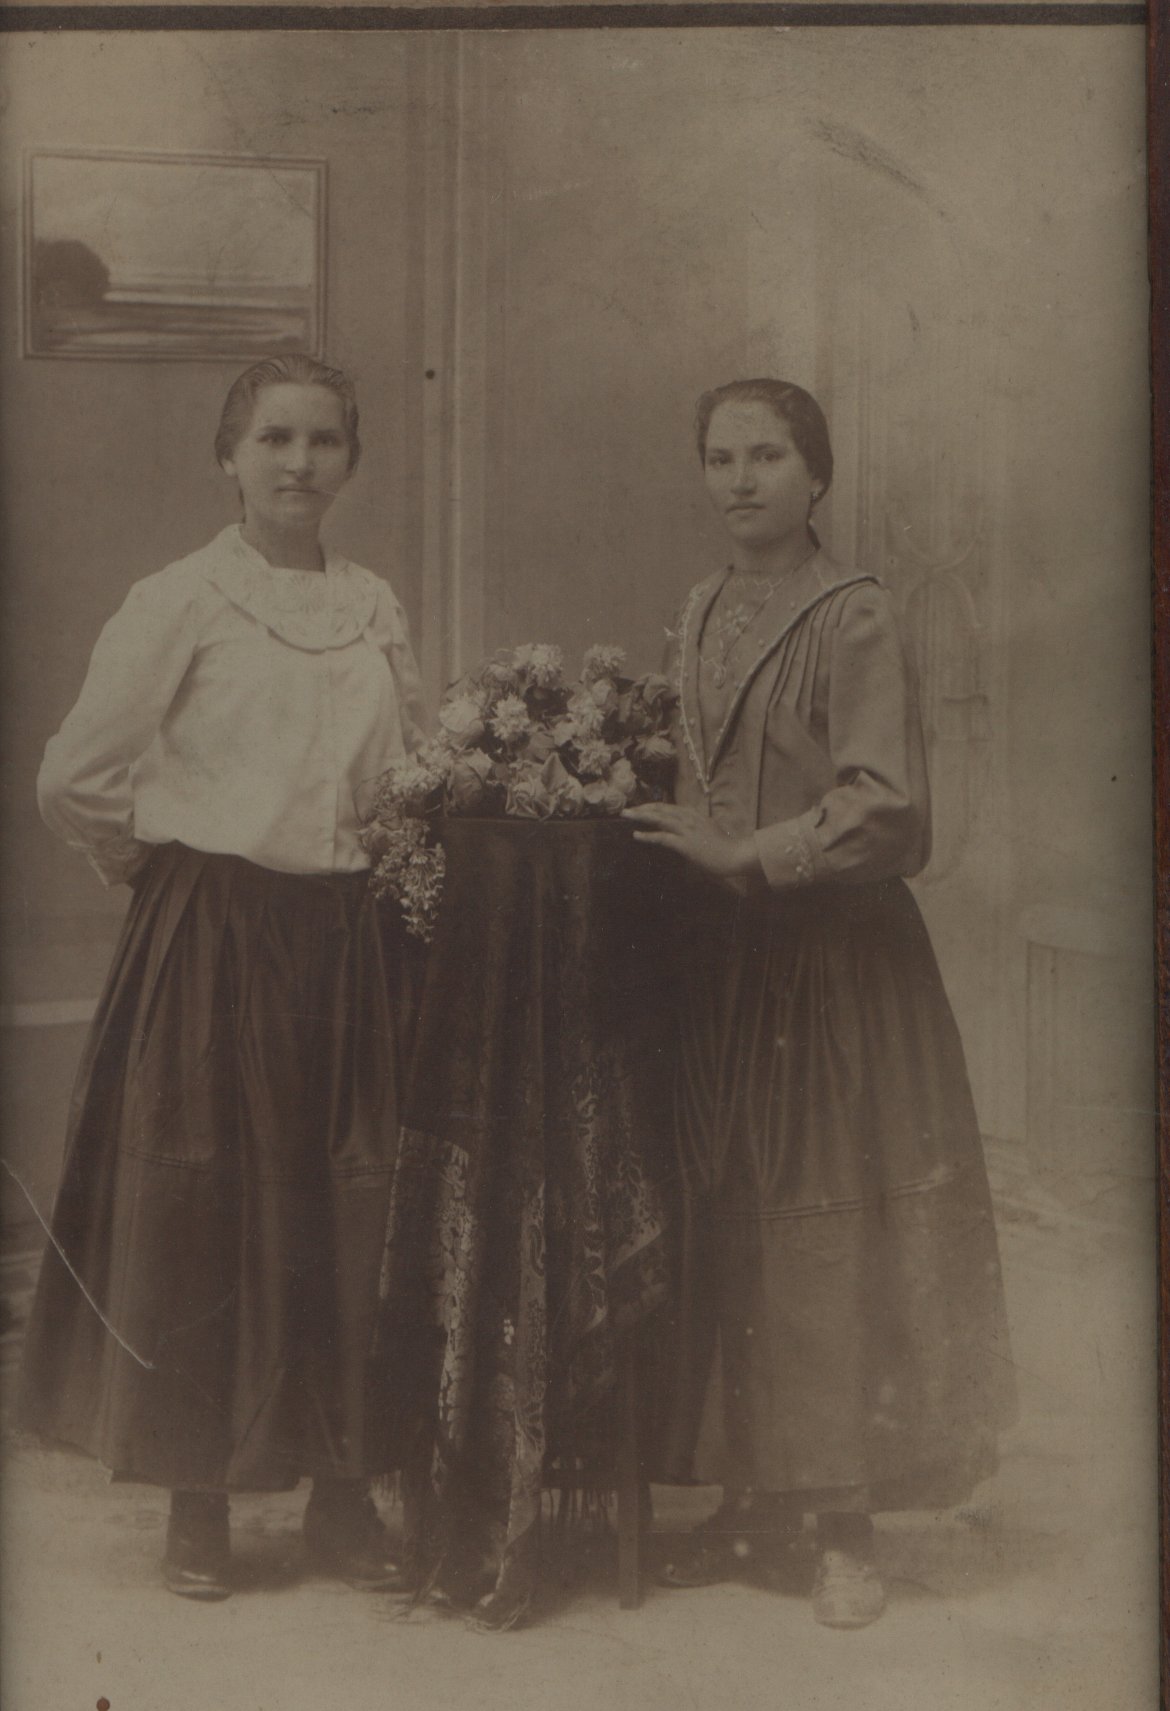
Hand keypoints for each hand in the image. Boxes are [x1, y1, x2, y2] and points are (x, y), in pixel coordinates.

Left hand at [622, 803, 760, 880]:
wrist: (735, 855)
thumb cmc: (725, 846)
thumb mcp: (709, 830)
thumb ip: (697, 827)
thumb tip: (686, 830)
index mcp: (694, 815)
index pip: (669, 807)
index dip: (653, 807)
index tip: (641, 808)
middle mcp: (689, 818)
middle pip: (661, 809)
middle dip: (642, 808)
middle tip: (626, 810)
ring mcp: (687, 830)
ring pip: (659, 819)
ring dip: (640, 817)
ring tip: (626, 816)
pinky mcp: (685, 843)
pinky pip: (662, 838)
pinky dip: (648, 836)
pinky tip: (636, 835)